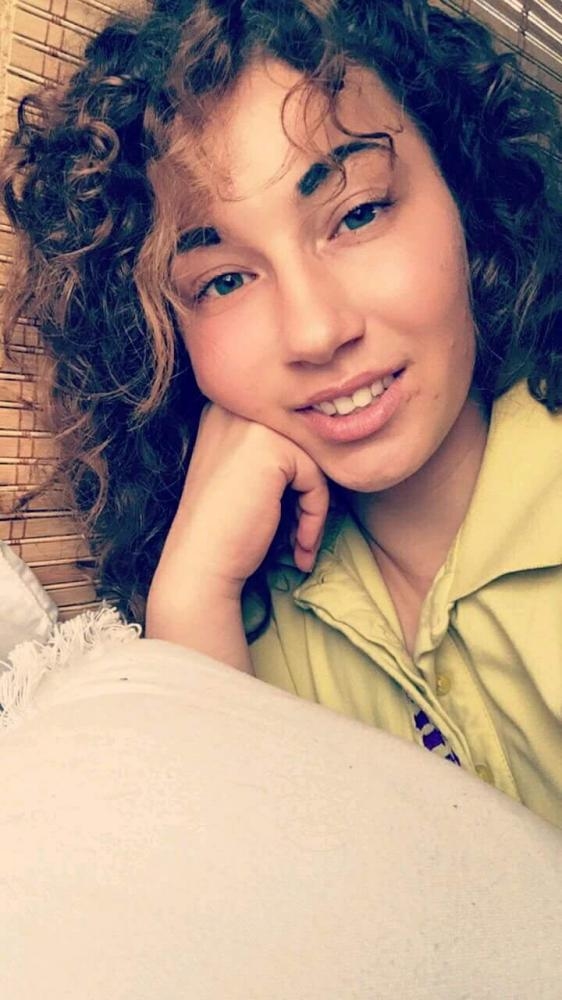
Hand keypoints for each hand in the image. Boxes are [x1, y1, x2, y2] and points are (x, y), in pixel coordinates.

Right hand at [152, 403, 329, 599]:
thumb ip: (273, 451)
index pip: (286, 434)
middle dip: (307, 493)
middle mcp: (235, 409)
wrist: (199, 564)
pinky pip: (316, 479)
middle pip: (301, 445)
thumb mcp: (244, 474)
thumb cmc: (223, 529)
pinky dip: (314, 517)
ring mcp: (252, 425)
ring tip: (301, 544)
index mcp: (225, 409)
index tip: (288, 518)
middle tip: (301, 535)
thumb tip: (328, 449)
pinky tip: (299, 545)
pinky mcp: (271, 448)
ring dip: (314, 509)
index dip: (294, 479)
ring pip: (312, 462)